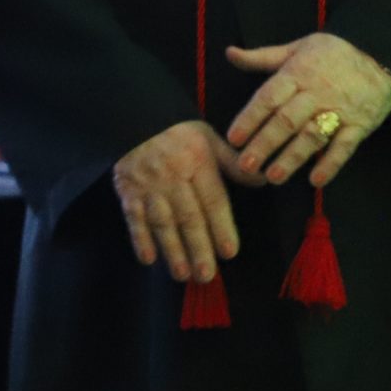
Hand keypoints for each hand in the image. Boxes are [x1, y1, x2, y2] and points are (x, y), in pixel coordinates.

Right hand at [112, 119, 248, 282]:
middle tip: (206, 275)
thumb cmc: (176, 131)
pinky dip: (139, 237)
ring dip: (171, 249)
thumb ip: (232, 162)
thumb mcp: (208, 137)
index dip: (220, 227)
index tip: (229, 252)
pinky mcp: (127, 189)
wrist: (131, 115)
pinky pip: (133, 216)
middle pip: (187, 215)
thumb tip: (263, 179)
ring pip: (161, 220)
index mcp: (197, 161)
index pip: (212, 199)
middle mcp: (172, 175)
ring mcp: (147, 184)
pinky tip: (148, 259)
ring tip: (182, 274)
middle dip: (197, 247)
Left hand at [225, 34, 390, 187]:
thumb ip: (262, 57)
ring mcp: (339, 110)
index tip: (233, 138)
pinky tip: (316, 180)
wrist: (382, 53)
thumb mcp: (296, 48)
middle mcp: (315, 93)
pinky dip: (331, 164)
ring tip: (273, 177)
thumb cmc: (333, 52)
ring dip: (292, 158)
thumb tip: (230, 53)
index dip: (249, 119)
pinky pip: (345, 146)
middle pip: (286, 121)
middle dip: (264, 144)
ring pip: (312, 136)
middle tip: (246, 165)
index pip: (268, 98)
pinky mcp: (360, 125)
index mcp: (296, 74)